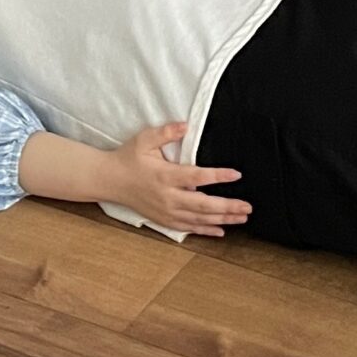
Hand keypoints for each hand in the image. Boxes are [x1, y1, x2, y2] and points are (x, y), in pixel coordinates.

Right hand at [108, 122, 248, 236]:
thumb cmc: (128, 158)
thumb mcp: (144, 139)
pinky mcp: (162, 219)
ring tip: (242, 218)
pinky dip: (205, 230)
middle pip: (203, 204)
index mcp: (165, 175)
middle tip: (247, 207)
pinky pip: (188, 228)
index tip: (235, 175)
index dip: (217, 176)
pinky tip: (221, 231)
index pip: (196, 176)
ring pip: (198, 219)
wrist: (109, 180)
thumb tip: (185, 125)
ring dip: (222, 219)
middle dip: (227, 207)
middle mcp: (167, 196)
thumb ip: (166, 132)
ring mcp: (165, 211)